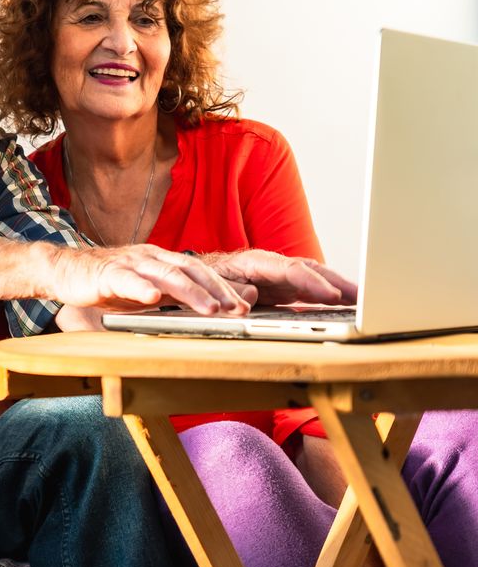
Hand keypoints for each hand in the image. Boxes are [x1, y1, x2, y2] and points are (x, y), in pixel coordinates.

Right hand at [54, 244, 255, 315]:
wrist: (66, 271)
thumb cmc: (109, 283)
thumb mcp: (148, 290)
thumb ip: (175, 295)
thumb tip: (209, 308)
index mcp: (162, 260)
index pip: (200, 271)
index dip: (223, 287)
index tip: (246, 304)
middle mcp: (150, 257)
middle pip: (190, 270)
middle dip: (216, 290)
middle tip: (238, 309)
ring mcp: (129, 263)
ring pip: (165, 274)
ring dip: (190, 292)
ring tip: (209, 308)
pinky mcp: (107, 273)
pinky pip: (126, 280)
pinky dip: (141, 288)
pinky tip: (152, 298)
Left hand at [203, 250, 357, 305]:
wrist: (200, 279)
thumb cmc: (205, 280)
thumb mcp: (210, 284)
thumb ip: (230, 288)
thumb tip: (251, 293)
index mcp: (256, 262)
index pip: (290, 270)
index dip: (313, 282)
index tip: (332, 295)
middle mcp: (273, 267)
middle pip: (310, 271)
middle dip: (338, 282)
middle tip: (364, 297)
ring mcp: (280, 278)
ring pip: (315, 279)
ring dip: (340, 289)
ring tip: (365, 301)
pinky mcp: (283, 289)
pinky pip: (311, 290)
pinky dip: (330, 296)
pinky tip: (346, 305)